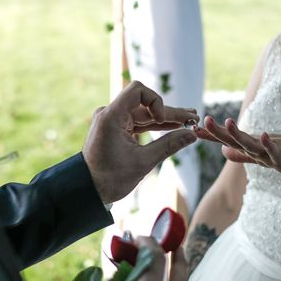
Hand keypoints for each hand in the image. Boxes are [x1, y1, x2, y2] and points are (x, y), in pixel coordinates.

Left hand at [82, 81, 198, 203]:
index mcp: (111, 117)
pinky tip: (173, 127)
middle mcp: (109, 114)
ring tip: (188, 121)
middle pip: (144, 104)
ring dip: (164, 119)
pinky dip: (153, 126)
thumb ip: (169, 145)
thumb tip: (192, 135)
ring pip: (143, 114)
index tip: (162, 120)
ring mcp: (112, 121)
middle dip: (169, 112)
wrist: (87, 190)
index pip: (138, 90)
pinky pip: (137, 123)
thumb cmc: (110, 178)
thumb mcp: (143, 162)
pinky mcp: (115, 130)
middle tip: (193, 117)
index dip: (155, 101)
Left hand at [196, 116, 280, 177]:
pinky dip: (269, 144)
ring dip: (240, 134)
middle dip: (219, 131)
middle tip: (205, 120)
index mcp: (250, 146)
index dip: (211, 135)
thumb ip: (241, 155)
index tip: (194, 129)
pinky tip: (264, 135)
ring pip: (251, 143)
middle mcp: (257, 146)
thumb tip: (223, 151)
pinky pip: (274, 151)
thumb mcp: (259, 157)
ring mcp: (269, 152)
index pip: (226, 140)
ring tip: (229, 122)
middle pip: (234, 139)